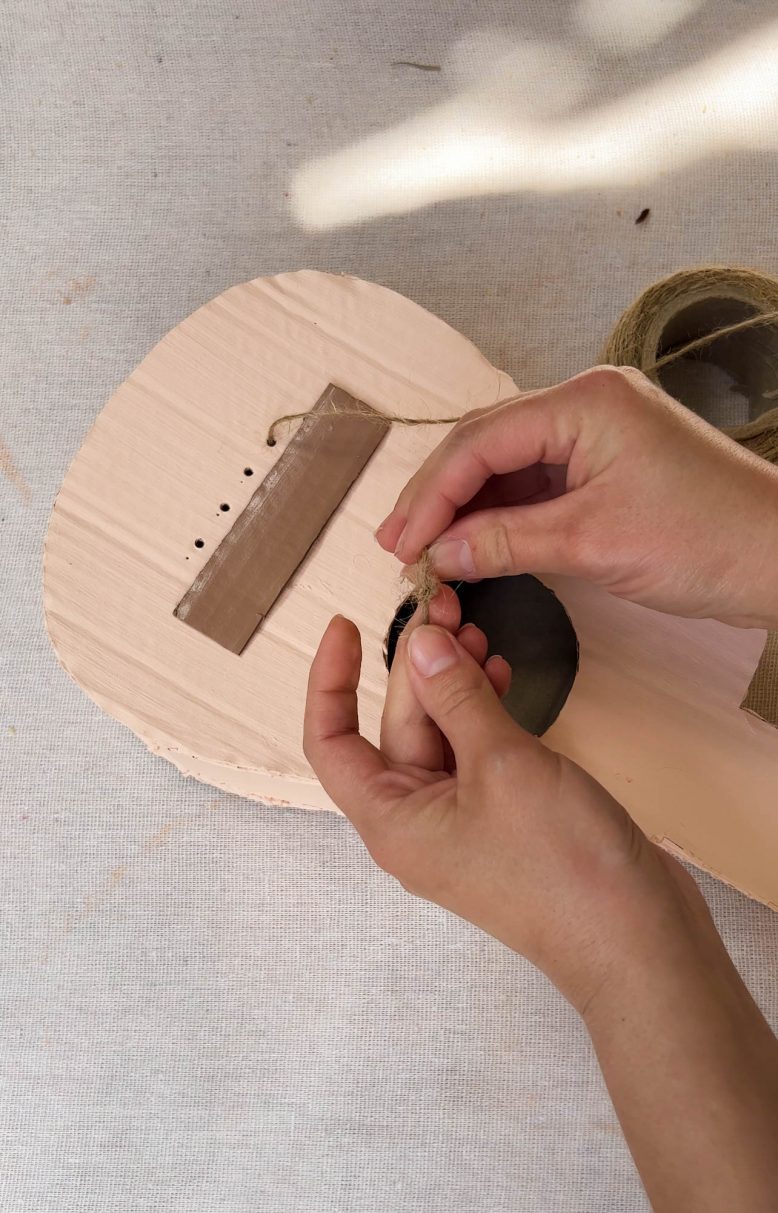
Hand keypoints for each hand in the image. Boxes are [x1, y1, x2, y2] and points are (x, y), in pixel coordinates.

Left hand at [303, 591, 694, 1012]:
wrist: (636, 941)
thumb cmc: (560, 864)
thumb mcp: (502, 764)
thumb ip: (457, 697)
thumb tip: (419, 644)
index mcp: (391, 819)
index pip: (330, 742)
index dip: (330, 681)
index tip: (343, 625)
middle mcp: (416, 821)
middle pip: (396, 726)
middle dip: (417, 665)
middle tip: (447, 606)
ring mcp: (462, 821)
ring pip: (441, 734)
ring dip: (454, 682)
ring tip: (476, 630)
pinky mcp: (504, 817)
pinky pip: (476, 752)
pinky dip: (485, 710)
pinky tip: (502, 673)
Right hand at [376, 366, 777, 628]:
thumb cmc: (706, 540)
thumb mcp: (591, 542)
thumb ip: (504, 541)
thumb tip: (436, 553)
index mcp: (584, 401)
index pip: (480, 441)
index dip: (431, 495)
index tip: (400, 544)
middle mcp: (585, 402)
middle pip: (486, 443)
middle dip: (438, 496)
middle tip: (397, 545)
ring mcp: (597, 431)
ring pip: (508, 464)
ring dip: (465, 506)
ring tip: (424, 549)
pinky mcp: (606, 462)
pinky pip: (537, 482)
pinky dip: (502, 514)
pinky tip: (472, 542)